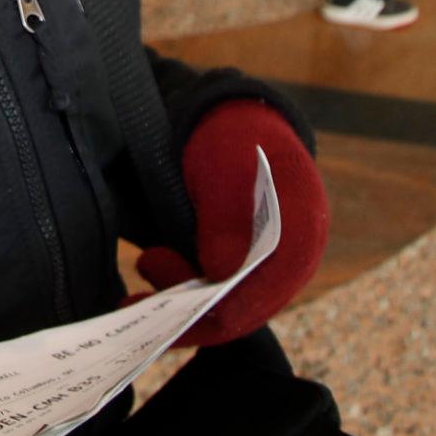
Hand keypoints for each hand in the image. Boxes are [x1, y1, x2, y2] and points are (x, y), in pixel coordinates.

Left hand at [132, 100, 327, 348]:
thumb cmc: (233, 138)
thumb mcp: (225, 164)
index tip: (159, 296)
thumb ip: (226, 214)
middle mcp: (292, 261)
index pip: (256, 295)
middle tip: (135, 296)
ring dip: (182, 307)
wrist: (238, 123)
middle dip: (187, 313)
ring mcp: (272, 268)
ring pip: (229, 308)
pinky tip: (156, 285)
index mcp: (300, 234)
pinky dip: (188, 295)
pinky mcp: (249, 267)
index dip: (206, 308)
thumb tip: (220, 272)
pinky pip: (222, 295)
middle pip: (242, 311)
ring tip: (138, 293)